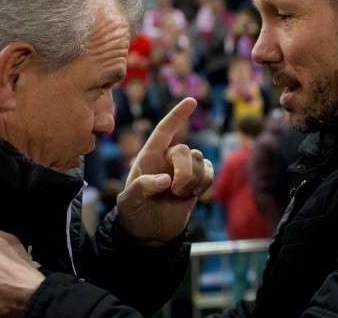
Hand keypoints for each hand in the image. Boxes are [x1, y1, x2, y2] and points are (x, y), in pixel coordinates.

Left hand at [118, 97, 213, 245]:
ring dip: (194, 180)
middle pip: (185, 150)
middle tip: (176, 190)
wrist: (149, 235)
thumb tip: (165, 179)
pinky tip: (194, 195)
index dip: (176, 116)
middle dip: (184, 171)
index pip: (164, 131)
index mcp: (148, 158)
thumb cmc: (133, 216)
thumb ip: (142, 188)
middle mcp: (167, 160)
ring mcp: (183, 171)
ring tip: (180, 196)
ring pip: (200, 160)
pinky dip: (205, 182)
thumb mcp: (128, 204)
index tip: (191, 101)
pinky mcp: (196, 183)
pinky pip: (210, 171)